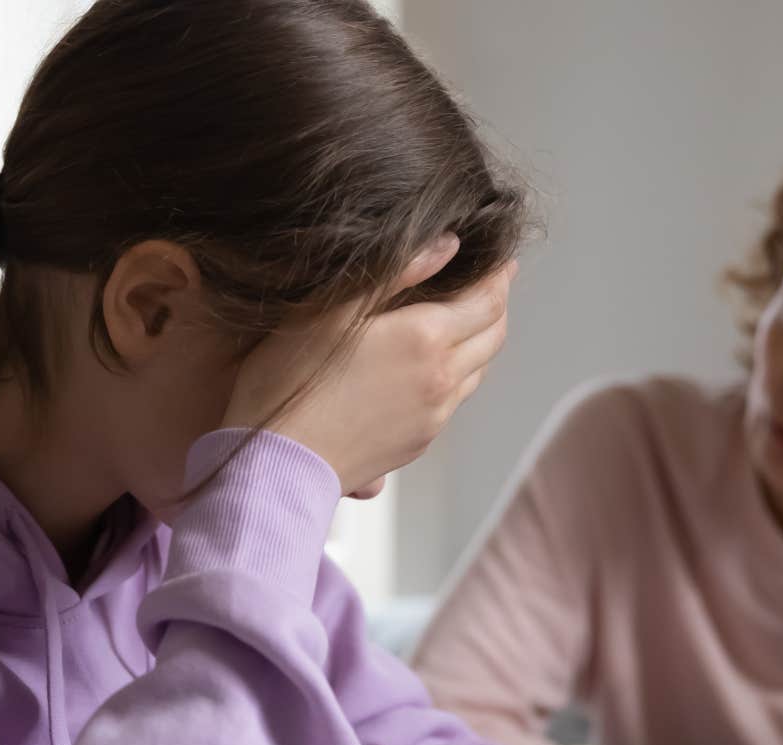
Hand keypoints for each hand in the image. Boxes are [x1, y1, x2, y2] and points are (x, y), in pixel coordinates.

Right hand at [221, 235, 515, 496]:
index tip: (502, 261)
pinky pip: (453, 401)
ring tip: (467, 322)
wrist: (280, 463)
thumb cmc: (290, 381)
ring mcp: (434, 416)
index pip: (487, 301)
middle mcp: (441, 378)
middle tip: (492, 285)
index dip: (498, 277)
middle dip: (496, 306)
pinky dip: (457, 375)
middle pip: (493, 336)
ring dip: (480, 342)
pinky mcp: (419, 442)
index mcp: (425, 338)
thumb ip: (394, 272)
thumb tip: (448, 244)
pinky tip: (433, 368)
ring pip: (477, 371)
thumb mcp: (331, 310)